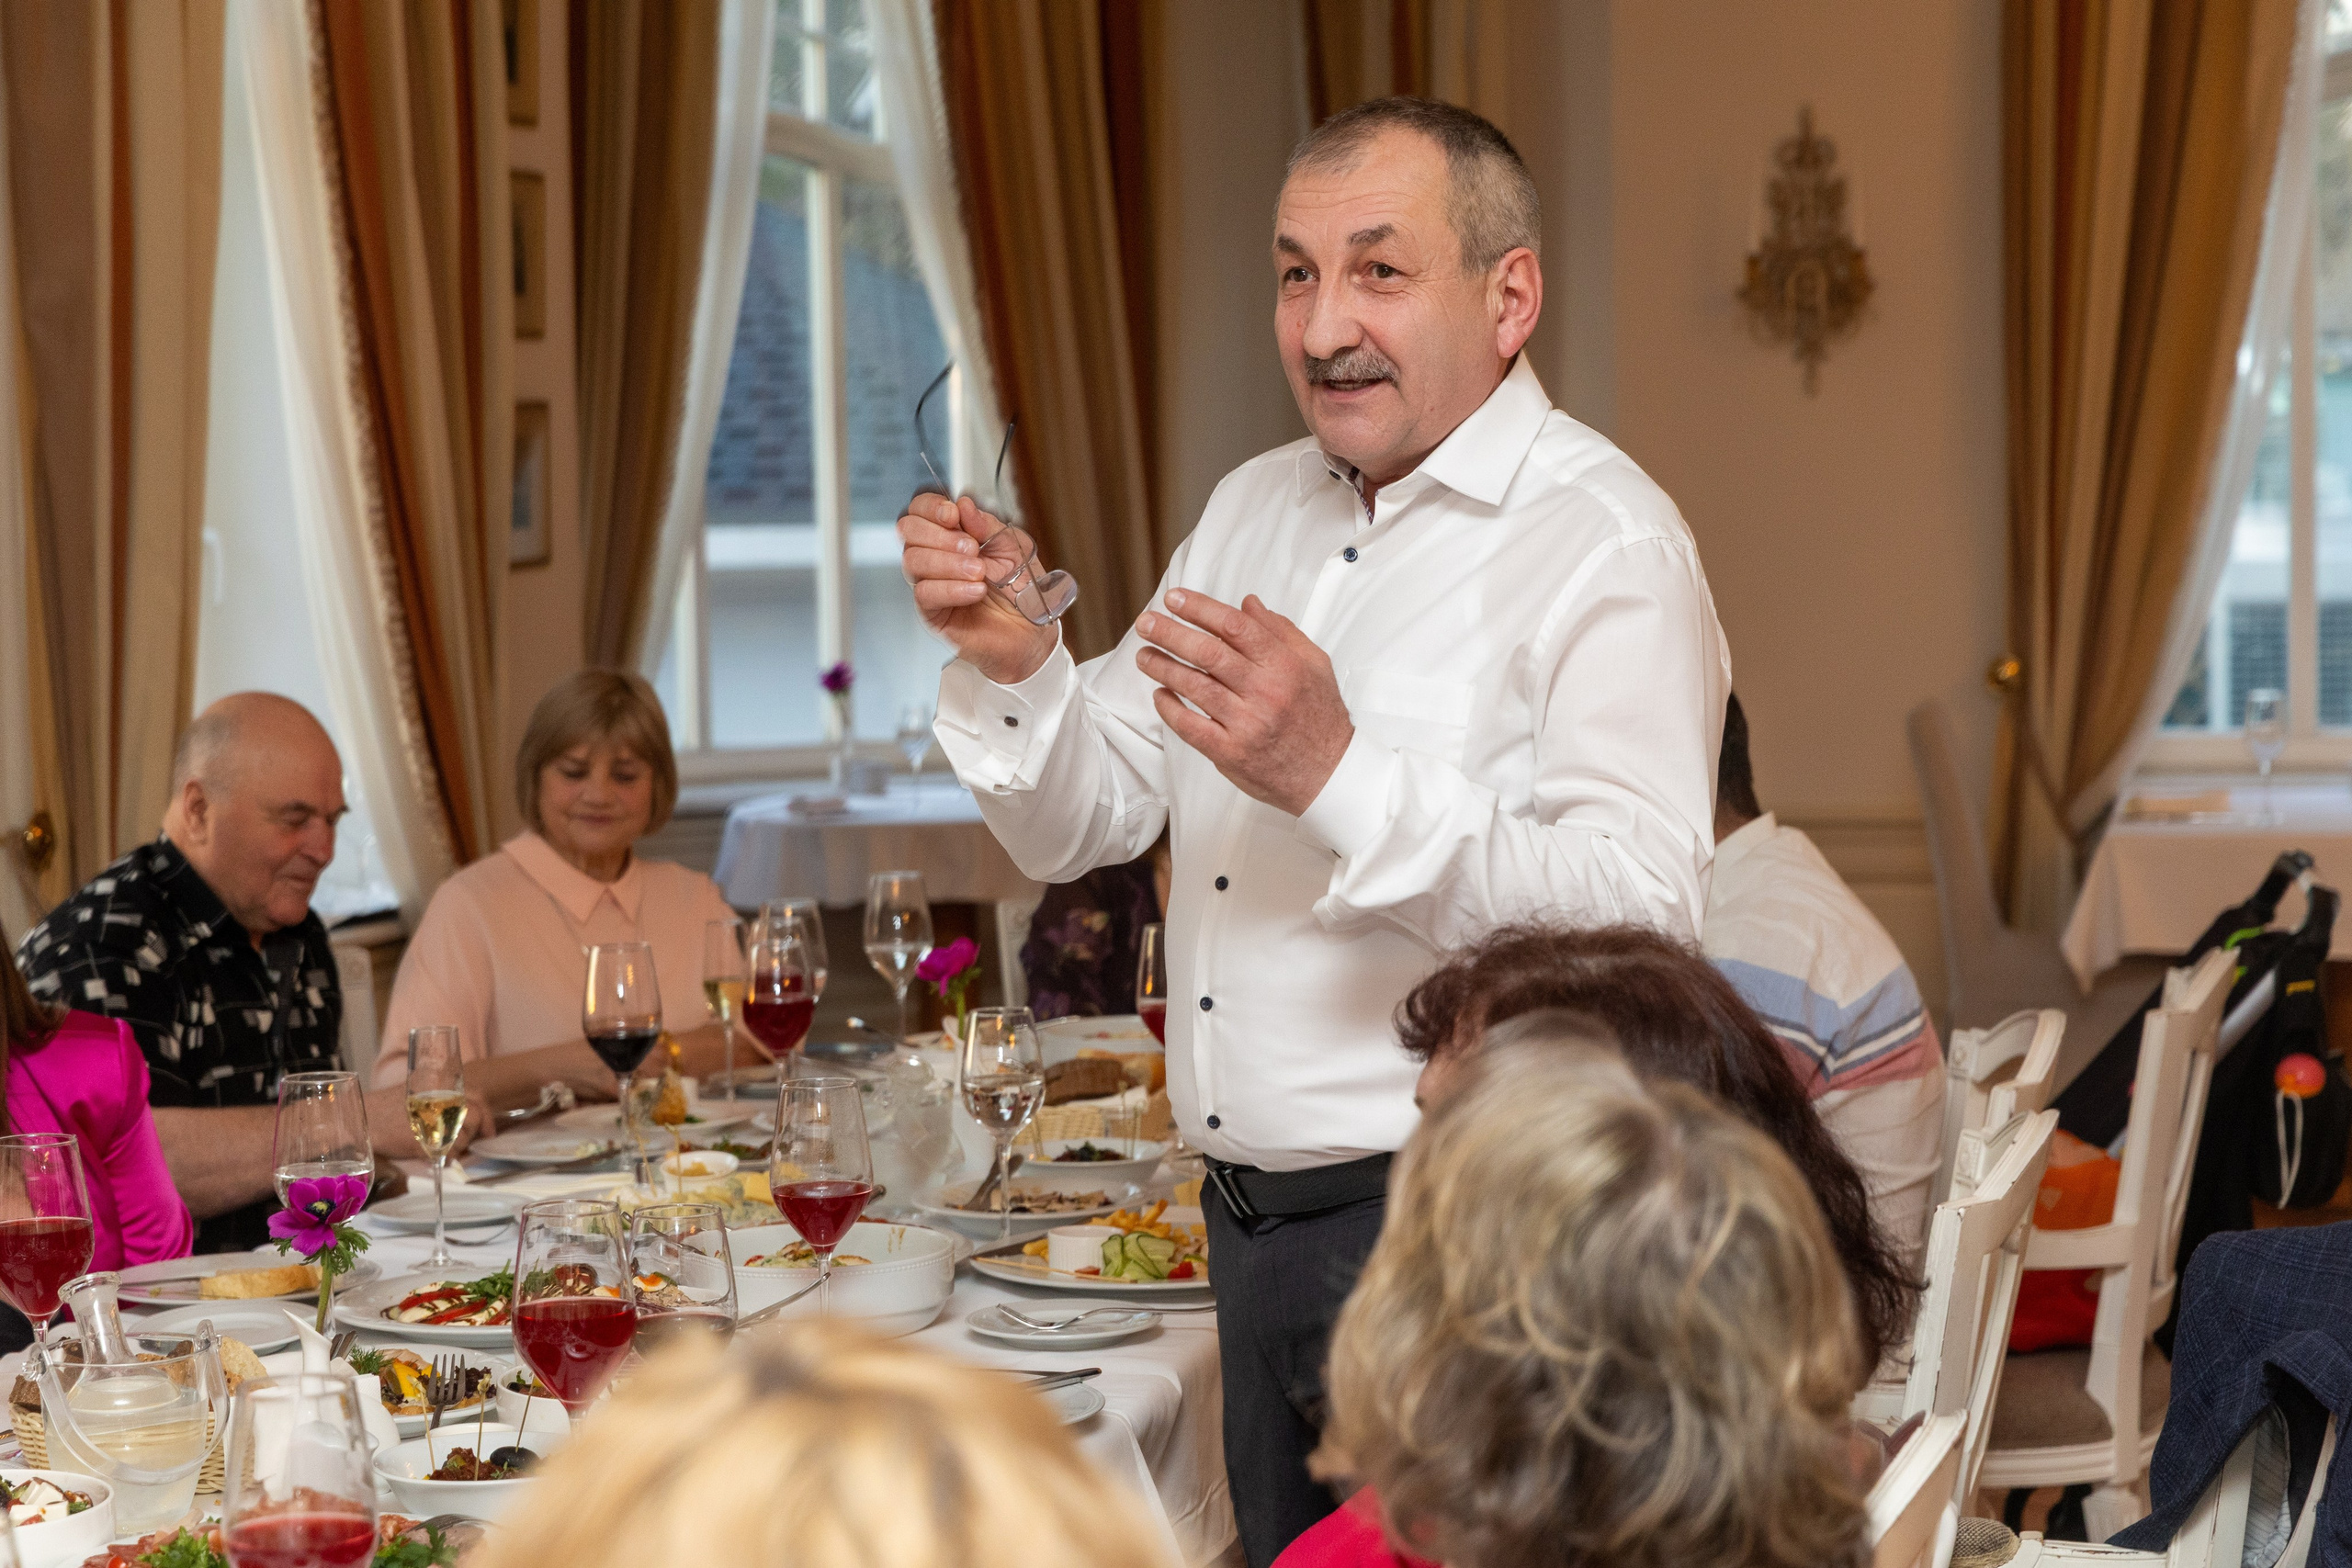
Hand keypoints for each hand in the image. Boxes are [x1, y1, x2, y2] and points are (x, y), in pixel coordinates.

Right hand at [364, 1085, 489, 1160]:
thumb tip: (468, 1114)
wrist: (364, 1119)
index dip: (486, 1115)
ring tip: (439, 1145)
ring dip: (457, 1146)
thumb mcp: (418, 1093)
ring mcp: (433, 1122)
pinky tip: (430, 1152)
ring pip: (464, 1138)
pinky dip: (444, 1157)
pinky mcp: (425, 1142)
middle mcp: (440, 1101)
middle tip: (464, 1141)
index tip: (487, 1130)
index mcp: (440, 1086)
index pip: (477, 1096)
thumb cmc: (387, 1108)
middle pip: (474, 1118)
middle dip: (473, 1132)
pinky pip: (448, 1153)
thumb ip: (443, 1098)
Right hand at [898, 493, 1057, 683]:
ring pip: (912, 561)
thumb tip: (964, 505)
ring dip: (948, 562)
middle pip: (908, 531)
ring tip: (980, 572)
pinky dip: (952, 588)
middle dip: (939, 534)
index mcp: (950, 535)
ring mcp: (930, 584)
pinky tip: (976, 591)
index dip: (930, 507)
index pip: (920, 510)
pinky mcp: (932, 613)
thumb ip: (987, 524)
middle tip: (972, 547)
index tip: (953, 515)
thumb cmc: (1021, 588)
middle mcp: (934, 557)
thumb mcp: (1012, 546)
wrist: (1031, 631)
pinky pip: (925, 594)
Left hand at [1135, 590, 1353, 815]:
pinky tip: (1159, 694)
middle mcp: (1265, 691)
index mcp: (1284, 665)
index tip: (1175, 599)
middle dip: (1171, 633)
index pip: (1235, 627)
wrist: (1329, 774)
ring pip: (1195, 687)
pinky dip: (1170, 709)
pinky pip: (1191, 726)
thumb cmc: (1320, 716)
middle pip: (1208, 653)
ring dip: (1164, 667)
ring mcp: (1247, 723)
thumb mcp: (1314, 664)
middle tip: (1146, 622)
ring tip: (1144, 655)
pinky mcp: (1232, 752)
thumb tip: (1247, 603)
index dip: (1200, 609)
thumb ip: (1281, 631)